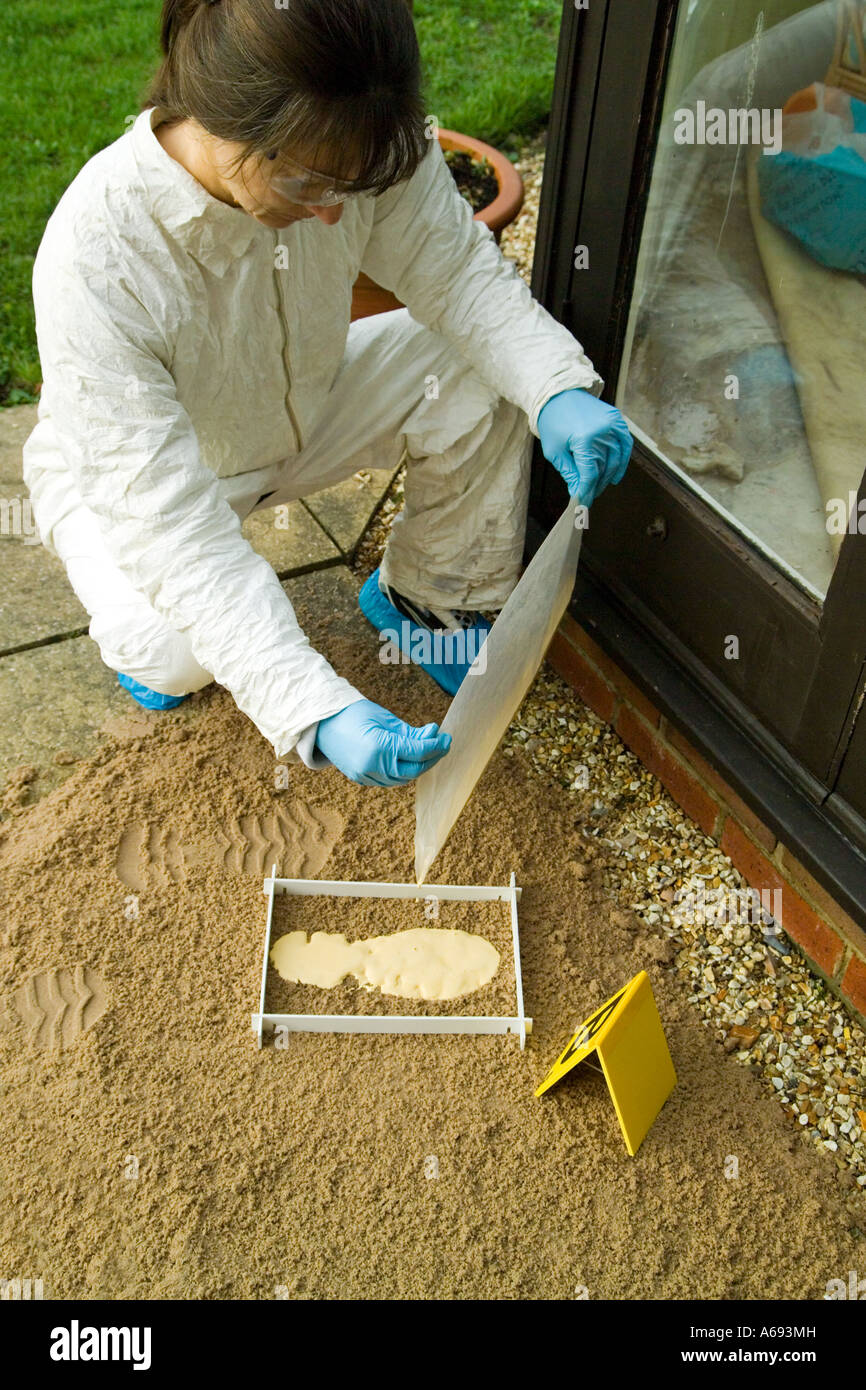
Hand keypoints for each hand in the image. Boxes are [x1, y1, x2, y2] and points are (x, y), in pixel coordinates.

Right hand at [314, 698, 451, 786]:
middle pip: (414, 770)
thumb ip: (410, 732)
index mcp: (380, 747)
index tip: (447, 737)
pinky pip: (388, 780)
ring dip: (417, 766)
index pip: (418, 751)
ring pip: (402, 778)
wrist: (321, 722)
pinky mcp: (360, 779)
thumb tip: (434, 736)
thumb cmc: (354, 713)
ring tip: (425, 749)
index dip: (437, 745)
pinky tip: (406, 758)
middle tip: (441, 744)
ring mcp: (365, 775)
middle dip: (431, 758)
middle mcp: (373, 766)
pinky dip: (401, 771)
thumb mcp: (385, 718)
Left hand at [538, 388, 632, 506]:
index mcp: (584, 438)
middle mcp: (602, 430)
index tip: (583, 501)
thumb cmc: (553, 422)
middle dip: (597, 484)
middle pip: (604, 467)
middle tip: (590, 496)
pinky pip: (625, 444)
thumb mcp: (555, 451)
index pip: (590, 473)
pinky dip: (622, 460)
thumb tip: (579, 492)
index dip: (587, 490)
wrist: (558, 394)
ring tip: (600, 486)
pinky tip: (616, 474)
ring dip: (608, 476)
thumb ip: (570, 473)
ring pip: (616, 459)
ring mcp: (612, 423)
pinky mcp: (616, 419)